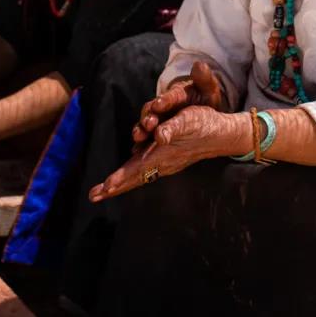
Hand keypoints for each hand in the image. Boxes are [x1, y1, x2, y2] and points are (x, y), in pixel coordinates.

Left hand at [89, 105, 247, 202]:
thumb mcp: (188, 121)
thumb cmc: (204, 124)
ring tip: (103, 190)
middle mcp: (162, 163)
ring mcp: (165, 163)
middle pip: (134, 177)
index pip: (138, 169)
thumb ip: (173, 128)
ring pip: (138, 175)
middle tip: (94, 196)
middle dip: (114, 186)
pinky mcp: (167, 159)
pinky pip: (145, 170)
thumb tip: (160, 136)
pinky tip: (125, 176)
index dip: (121, 177)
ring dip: (120, 182)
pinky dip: (131, 175)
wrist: (222, 134)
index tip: (106, 187)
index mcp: (164, 155)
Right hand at [132, 61, 226, 146]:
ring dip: (141, 129)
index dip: (164, 100)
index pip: (170, 96)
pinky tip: (136, 150)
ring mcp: (158, 117)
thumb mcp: (208, 88)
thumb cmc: (203, 97)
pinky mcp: (156, 129)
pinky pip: (147, 135)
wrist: (201, 106)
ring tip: (138, 137)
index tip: (159, 104)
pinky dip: (141, 142)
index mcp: (177, 94)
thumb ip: (204, 78)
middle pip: (152, 110)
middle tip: (148, 124)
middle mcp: (163, 105)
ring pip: (146, 122)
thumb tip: (200, 65)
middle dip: (148, 116)